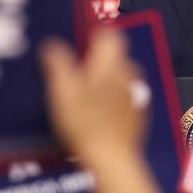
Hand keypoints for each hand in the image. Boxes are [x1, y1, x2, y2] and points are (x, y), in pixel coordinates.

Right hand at [41, 30, 145, 159]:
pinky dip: (116, 99)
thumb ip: (58, 64)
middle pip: (117, 55)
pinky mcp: (139, 114)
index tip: (81, 42)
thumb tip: (53, 44)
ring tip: (88, 93)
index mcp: (110, 64)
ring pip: (123, 76)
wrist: (111, 159)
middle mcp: (128, 74)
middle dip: (100, 59)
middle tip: (78, 71)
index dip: (96, 34)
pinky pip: (128, 97)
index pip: (111, 35)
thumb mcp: (62, 91)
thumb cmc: (84, 123)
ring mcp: (136, 94)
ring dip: (109, 79)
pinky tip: (101, 113)